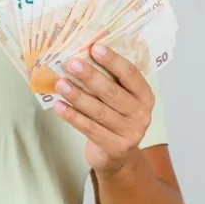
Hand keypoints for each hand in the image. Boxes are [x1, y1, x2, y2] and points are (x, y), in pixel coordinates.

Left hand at [53, 43, 155, 175]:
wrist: (118, 155)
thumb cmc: (115, 117)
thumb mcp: (121, 97)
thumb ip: (110, 79)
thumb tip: (84, 54)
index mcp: (145, 95)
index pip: (131, 74)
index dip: (113, 60)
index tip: (95, 48)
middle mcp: (142, 114)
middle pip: (113, 93)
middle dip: (90, 77)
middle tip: (71, 63)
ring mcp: (130, 133)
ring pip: (99, 111)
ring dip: (78, 96)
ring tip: (60, 83)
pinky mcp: (115, 147)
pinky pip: (90, 129)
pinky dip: (73, 116)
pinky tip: (59, 106)